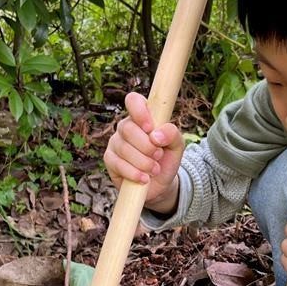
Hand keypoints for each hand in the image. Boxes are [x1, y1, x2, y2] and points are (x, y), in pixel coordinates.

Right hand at [103, 92, 184, 212]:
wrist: (160, 185)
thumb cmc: (167, 159)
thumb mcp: (177, 146)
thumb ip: (172, 134)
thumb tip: (156, 135)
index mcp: (142, 117)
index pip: (133, 100)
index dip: (140, 112)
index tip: (150, 128)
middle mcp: (126, 127)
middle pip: (128, 128)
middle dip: (147, 146)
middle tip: (158, 155)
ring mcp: (115, 142)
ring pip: (124, 148)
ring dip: (144, 162)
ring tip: (155, 169)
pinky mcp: (109, 159)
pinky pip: (118, 164)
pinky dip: (134, 173)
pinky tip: (144, 178)